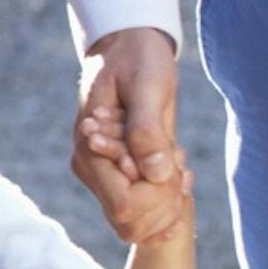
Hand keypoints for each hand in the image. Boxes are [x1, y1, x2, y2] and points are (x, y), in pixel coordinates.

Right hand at [73, 25, 188, 227]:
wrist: (127, 45)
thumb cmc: (137, 60)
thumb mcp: (148, 86)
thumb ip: (147, 131)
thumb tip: (157, 174)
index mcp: (89, 149)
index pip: (125, 207)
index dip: (159, 198)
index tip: (177, 162)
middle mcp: (88, 167)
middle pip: (130, 222)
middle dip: (165, 202)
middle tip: (179, 159)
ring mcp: (99, 172)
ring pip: (135, 223)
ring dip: (166, 201)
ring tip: (177, 159)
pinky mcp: (113, 172)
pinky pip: (140, 209)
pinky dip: (165, 198)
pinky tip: (176, 168)